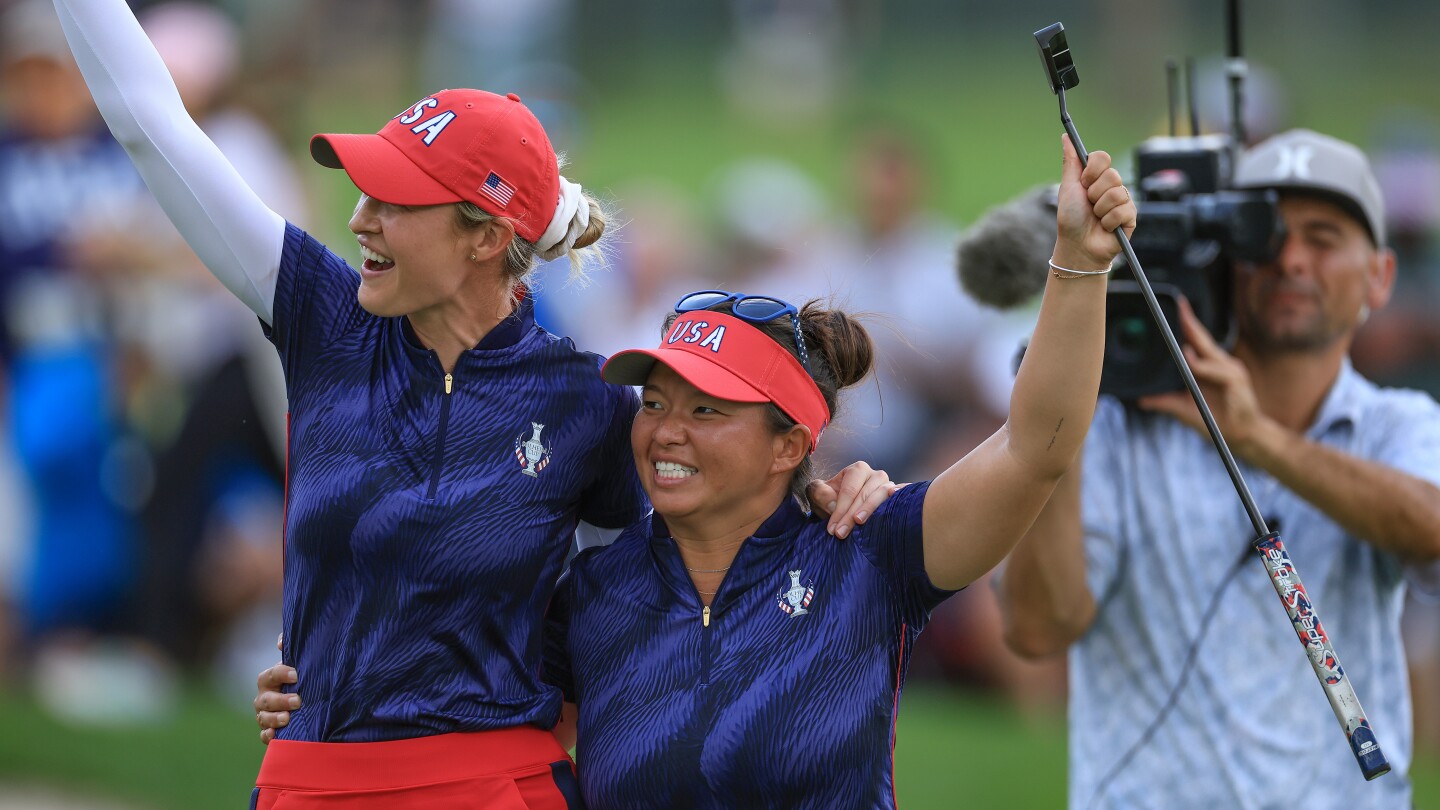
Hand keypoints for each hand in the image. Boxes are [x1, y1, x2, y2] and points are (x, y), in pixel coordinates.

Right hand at [255, 633, 298, 743]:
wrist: (306, 699)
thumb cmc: (301, 678)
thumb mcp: (300, 664)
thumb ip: (292, 650)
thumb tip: (281, 642)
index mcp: (270, 679)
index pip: (271, 675)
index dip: (281, 674)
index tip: (296, 675)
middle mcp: (264, 696)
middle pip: (265, 699)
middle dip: (280, 700)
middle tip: (298, 701)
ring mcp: (265, 714)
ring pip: (263, 717)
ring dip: (274, 718)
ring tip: (287, 718)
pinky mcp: (268, 730)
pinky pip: (263, 735)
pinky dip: (268, 736)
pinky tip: (275, 735)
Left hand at [806, 461, 900, 538]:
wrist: (846, 502)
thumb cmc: (833, 497)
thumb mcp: (820, 494)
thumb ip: (821, 495)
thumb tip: (834, 505)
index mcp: (858, 469)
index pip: (849, 491)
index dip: (840, 510)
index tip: (832, 529)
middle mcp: (876, 475)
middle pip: (863, 495)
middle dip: (850, 515)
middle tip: (840, 533)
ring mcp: (889, 485)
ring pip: (881, 496)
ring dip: (869, 511)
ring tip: (859, 523)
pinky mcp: (898, 497)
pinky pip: (898, 499)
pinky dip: (896, 503)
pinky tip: (891, 512)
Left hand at [1053, 135, 1135, 269]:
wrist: (1077, 245)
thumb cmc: (1071, 218)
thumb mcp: (1068, 188)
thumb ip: (1071, 162)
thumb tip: (1066, 137)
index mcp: (1096, 176)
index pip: (1102, 157)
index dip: (1093, 169)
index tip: (1084, 182)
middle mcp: (1111, 185)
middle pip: (1112, 174)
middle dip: (1094, 193)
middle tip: (1089, 204)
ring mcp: (1123, 200)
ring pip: (1117, 193)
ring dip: (1100, 209)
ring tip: (1096, 217)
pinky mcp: (1131, 216)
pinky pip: (1123, 210)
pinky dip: (1109, 221)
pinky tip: (1105, 227)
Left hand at [1136, 299, 1274, 458]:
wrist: (1243, 437)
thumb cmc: (1217, 421)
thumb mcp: (1185, 410)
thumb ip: (1165, 402)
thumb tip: (1142, 400)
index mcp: (1211, 367)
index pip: (1198, 341)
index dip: (1189, 324)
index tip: (1179, 307)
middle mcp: (1223, 364)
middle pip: (1204, 340)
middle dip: (1191, 322)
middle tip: (1180, 305)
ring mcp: (1232, 371)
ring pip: (1209, 354)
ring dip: (1194, 342)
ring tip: (1181, 327)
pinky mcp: (1237, 382)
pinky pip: (1216, 372)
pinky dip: (1202, 367)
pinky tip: (1190, 360)